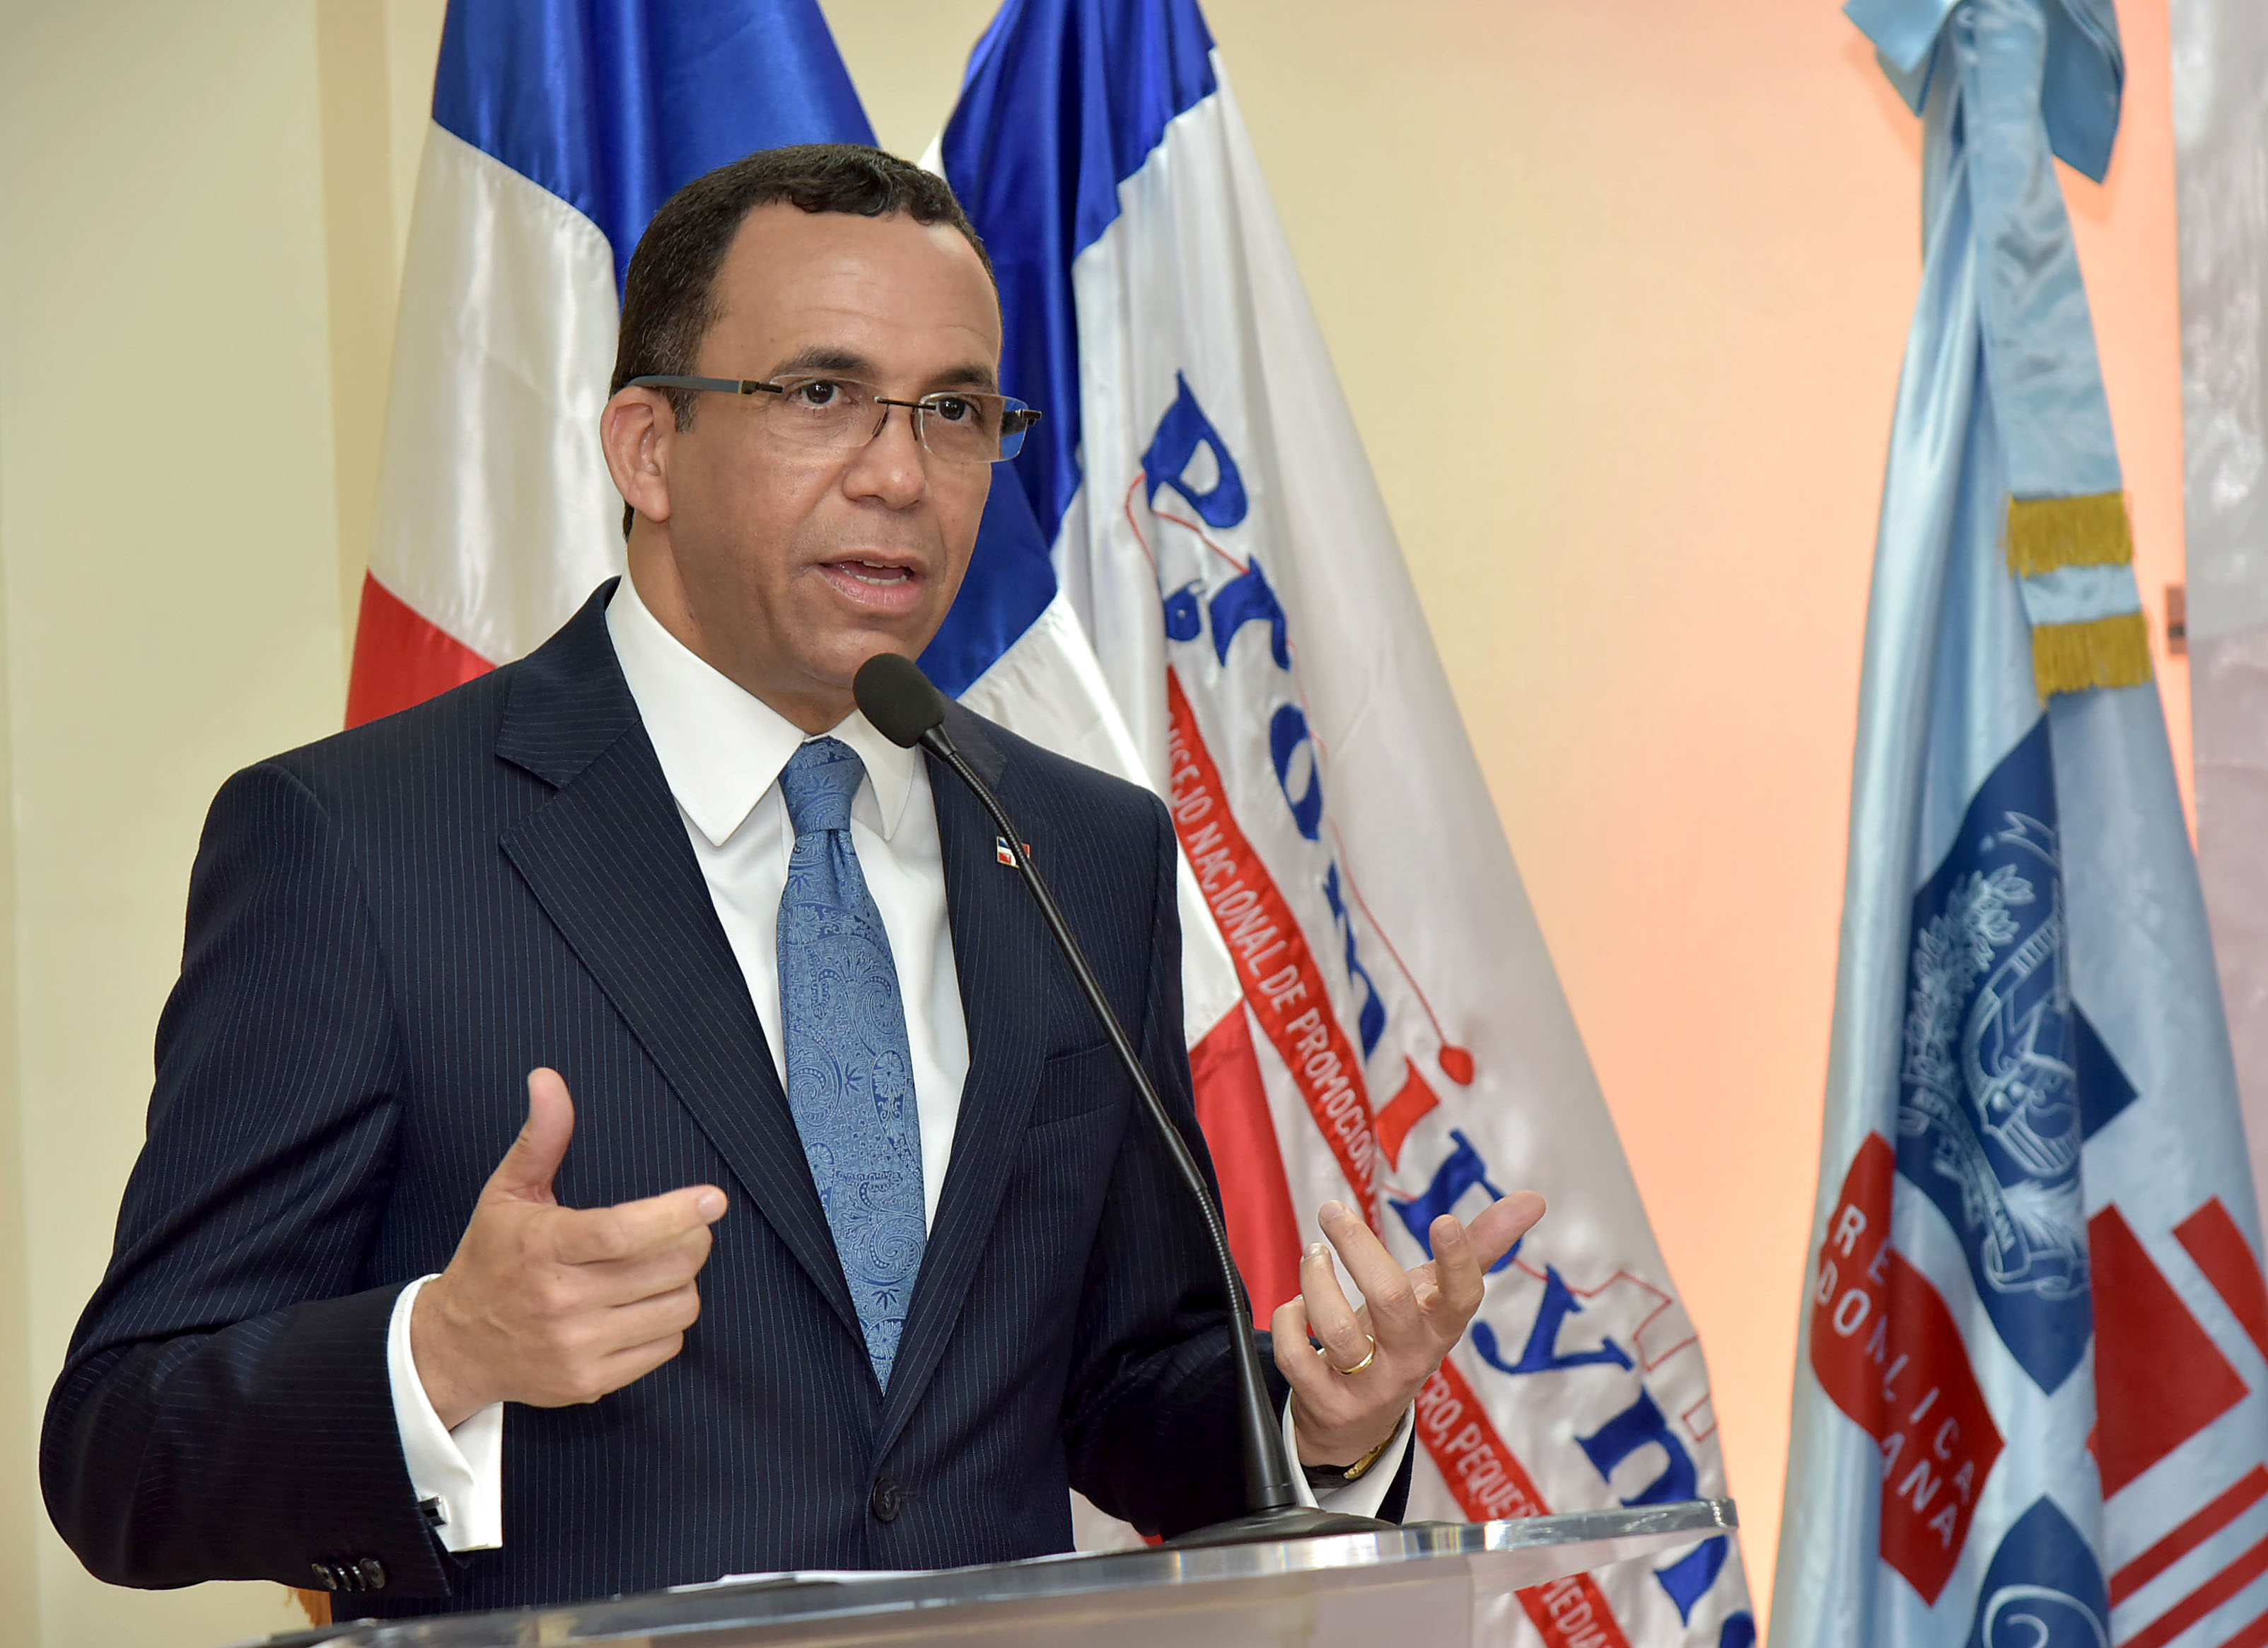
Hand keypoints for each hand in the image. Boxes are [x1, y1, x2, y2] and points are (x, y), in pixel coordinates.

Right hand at [410, 1068, 727, 1429]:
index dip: (675, 1214)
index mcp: (543, 1246)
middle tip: (687, 1229)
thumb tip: (548, 1079)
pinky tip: (643, 1306)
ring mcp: (576, 1346)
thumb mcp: (506, 1193)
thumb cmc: (491, 1259)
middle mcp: (560, 1300)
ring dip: (683, 1282)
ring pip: (676, 1308)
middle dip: (692, 1242)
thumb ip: (541, 1138)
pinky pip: (665, 1346)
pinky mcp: (589, 1382)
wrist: (456, 1345)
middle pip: (665, 1268)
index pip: (622, 1231)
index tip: (713, 1199)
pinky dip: (667, 1322)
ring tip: (660, 1267)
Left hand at [1273, 1191, 1544, 1466]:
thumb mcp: (1441, 1295)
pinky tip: (1295, 1307)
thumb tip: (1534, 1198)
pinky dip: (1288, 1322)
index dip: (1457, 1261)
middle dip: (1358, 1246)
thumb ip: (1481, 1245)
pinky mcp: (1328, 1403)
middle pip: (1390, 1301)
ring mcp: (1369, 1385)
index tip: (1443, 1220)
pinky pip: (1299, 1359)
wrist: (1362, 1418)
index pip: (1463, 1297)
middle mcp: (1410, 1357)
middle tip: (1333, 1211)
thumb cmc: (1405, 1333)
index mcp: (1442, 1326)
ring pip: (1337, 1331)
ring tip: (1313, 1255)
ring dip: (1316, 1281)